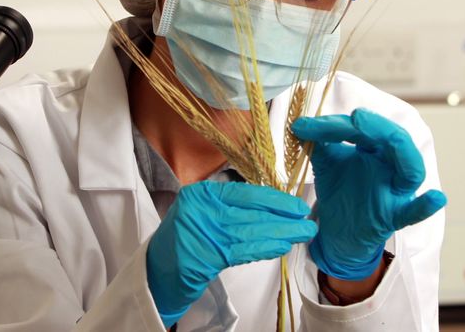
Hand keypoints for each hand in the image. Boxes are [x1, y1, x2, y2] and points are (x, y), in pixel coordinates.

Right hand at [146, 181, 316, 327]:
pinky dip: (266, 248)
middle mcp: (201, 209)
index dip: (274, 199)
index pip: (245, 193)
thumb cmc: (184, 240)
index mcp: (201, 193)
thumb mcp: (201, 213)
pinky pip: (245, 250)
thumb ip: (228, 206)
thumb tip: (270, 206)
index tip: (295, 205)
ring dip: (282, 233)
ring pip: (252, 231)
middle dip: (284, 216)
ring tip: (303, 234)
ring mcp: (204, 232)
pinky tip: (282, 246)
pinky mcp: (208, 256)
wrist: (157, 270)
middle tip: (307, 220)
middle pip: (252, 212)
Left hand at [291, 108, 446, 280]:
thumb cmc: (340, 192)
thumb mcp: (326, 163)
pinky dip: (425, 206)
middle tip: (355, 117)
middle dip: (377, 126)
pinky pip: (414, 212)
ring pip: (411, 169)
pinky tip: (436, 198)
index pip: (363, 129)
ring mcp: (395, 191)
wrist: (338, 232)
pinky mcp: (394, 216)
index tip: (305, 126)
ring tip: (391, 138)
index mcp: (374, 149)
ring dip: (402, 151)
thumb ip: (316, 143)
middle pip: (394, 140)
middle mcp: (389, 166)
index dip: (336, 125)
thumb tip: (298, 124)